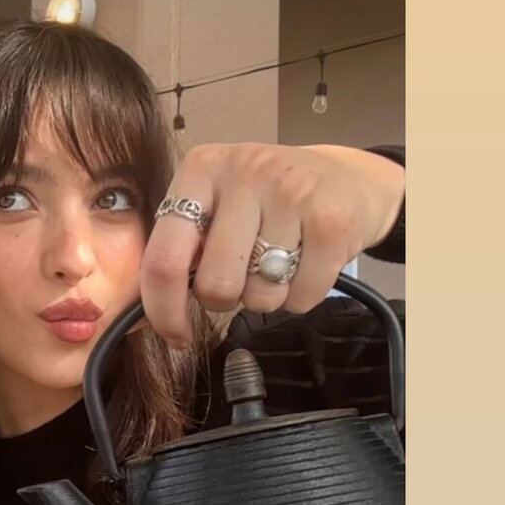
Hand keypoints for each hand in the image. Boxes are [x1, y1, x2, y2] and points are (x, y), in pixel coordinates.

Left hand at [139, 143, 404, 342]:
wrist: (348, 177)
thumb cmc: (267, 203)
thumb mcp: (216, 205)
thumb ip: (182, 245)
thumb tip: (156, 312)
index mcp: (199, 170)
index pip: (164, 259)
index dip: (164, 310)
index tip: (175, 335)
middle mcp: (243, 172)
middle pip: (215, 285)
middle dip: (224, 300)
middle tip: (241, 279)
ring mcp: (291, 191)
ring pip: (260, 295)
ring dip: (267, 297)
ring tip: (280, 263)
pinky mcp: (332, 218)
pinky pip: (301, 297)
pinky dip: (301, 297)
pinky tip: (308, 264)